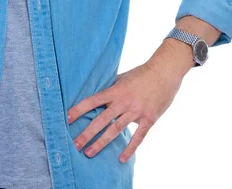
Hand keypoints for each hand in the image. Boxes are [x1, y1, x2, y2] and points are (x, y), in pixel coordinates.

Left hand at [66, 59, 183, 161]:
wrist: (164, 72)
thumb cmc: (142, 74)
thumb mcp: (122, 78)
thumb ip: (111, 88)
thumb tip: (97, 96)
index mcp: (115, 90)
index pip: (93, 101)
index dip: (79, 109)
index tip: (67, 118)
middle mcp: (123, 102)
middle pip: (101, 120)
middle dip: (87, 133)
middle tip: (75, 145)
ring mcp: (136, 112)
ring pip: (115, 130)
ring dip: (101, 142)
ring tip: (89, 153)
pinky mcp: (149, 119)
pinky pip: (138, 137)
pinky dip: (129, 149)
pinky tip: (121, 159)